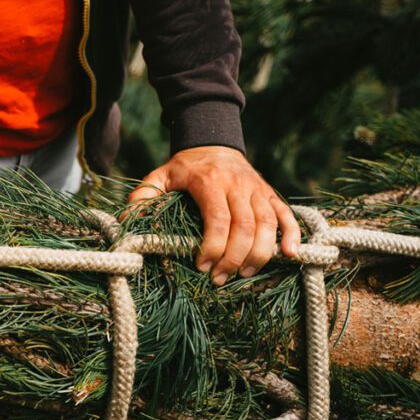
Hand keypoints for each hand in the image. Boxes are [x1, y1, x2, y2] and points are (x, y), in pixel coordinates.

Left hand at [126, 146, 299, 285]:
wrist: (213, 141)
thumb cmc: (184, 168)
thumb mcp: (159, 176)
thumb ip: (143, 197)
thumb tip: (126, 223)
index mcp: (209, 181)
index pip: (218, 218)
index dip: (213, 246)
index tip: (201, 266)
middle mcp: (238, 184)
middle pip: (245, 226)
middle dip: (234, 258)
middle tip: (219, 279)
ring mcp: (257, 189)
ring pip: (268, 224)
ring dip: (259, 254)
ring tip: (243, 275)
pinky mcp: (270, 193)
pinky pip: (287, 215)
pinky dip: (292, 235)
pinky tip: (290, 256)